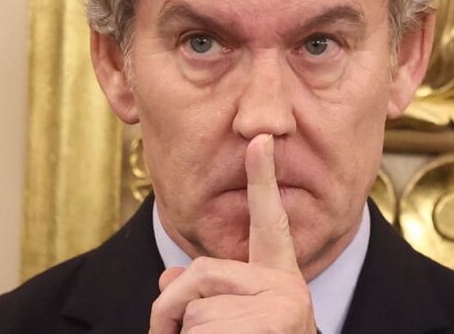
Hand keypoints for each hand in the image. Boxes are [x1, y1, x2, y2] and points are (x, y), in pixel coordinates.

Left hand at [149, 135, 316, 333]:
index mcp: (281, 280)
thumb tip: (168, 278)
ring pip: (196, 310)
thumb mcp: (233, 319)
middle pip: (203, 272)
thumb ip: (204, 293)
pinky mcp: (273, 325)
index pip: (269, 222)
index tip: (260, 139)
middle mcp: (288, 288)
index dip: (263, 178)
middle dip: (172, 307)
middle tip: (166, 331)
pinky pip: (199, 329)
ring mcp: (283, 307)